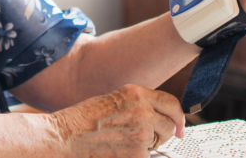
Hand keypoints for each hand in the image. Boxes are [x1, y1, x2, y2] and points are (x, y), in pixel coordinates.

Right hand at [50, 84, 184, 156]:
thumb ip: (137, 105)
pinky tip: (118, 152)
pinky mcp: (138, 154)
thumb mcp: (113, 100)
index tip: (179, 127)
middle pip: (169, 126)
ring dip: (147, 146)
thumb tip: (156, 117)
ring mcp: (142, 133)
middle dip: (162, 134)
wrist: (65, 137)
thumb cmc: (82, 120)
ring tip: (123, 143)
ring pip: (158, 143)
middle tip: (146, 139)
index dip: (178, 116)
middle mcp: (143, 111)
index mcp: (135, 93)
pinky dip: (137, 156)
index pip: (170, 103)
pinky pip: (147, 156)